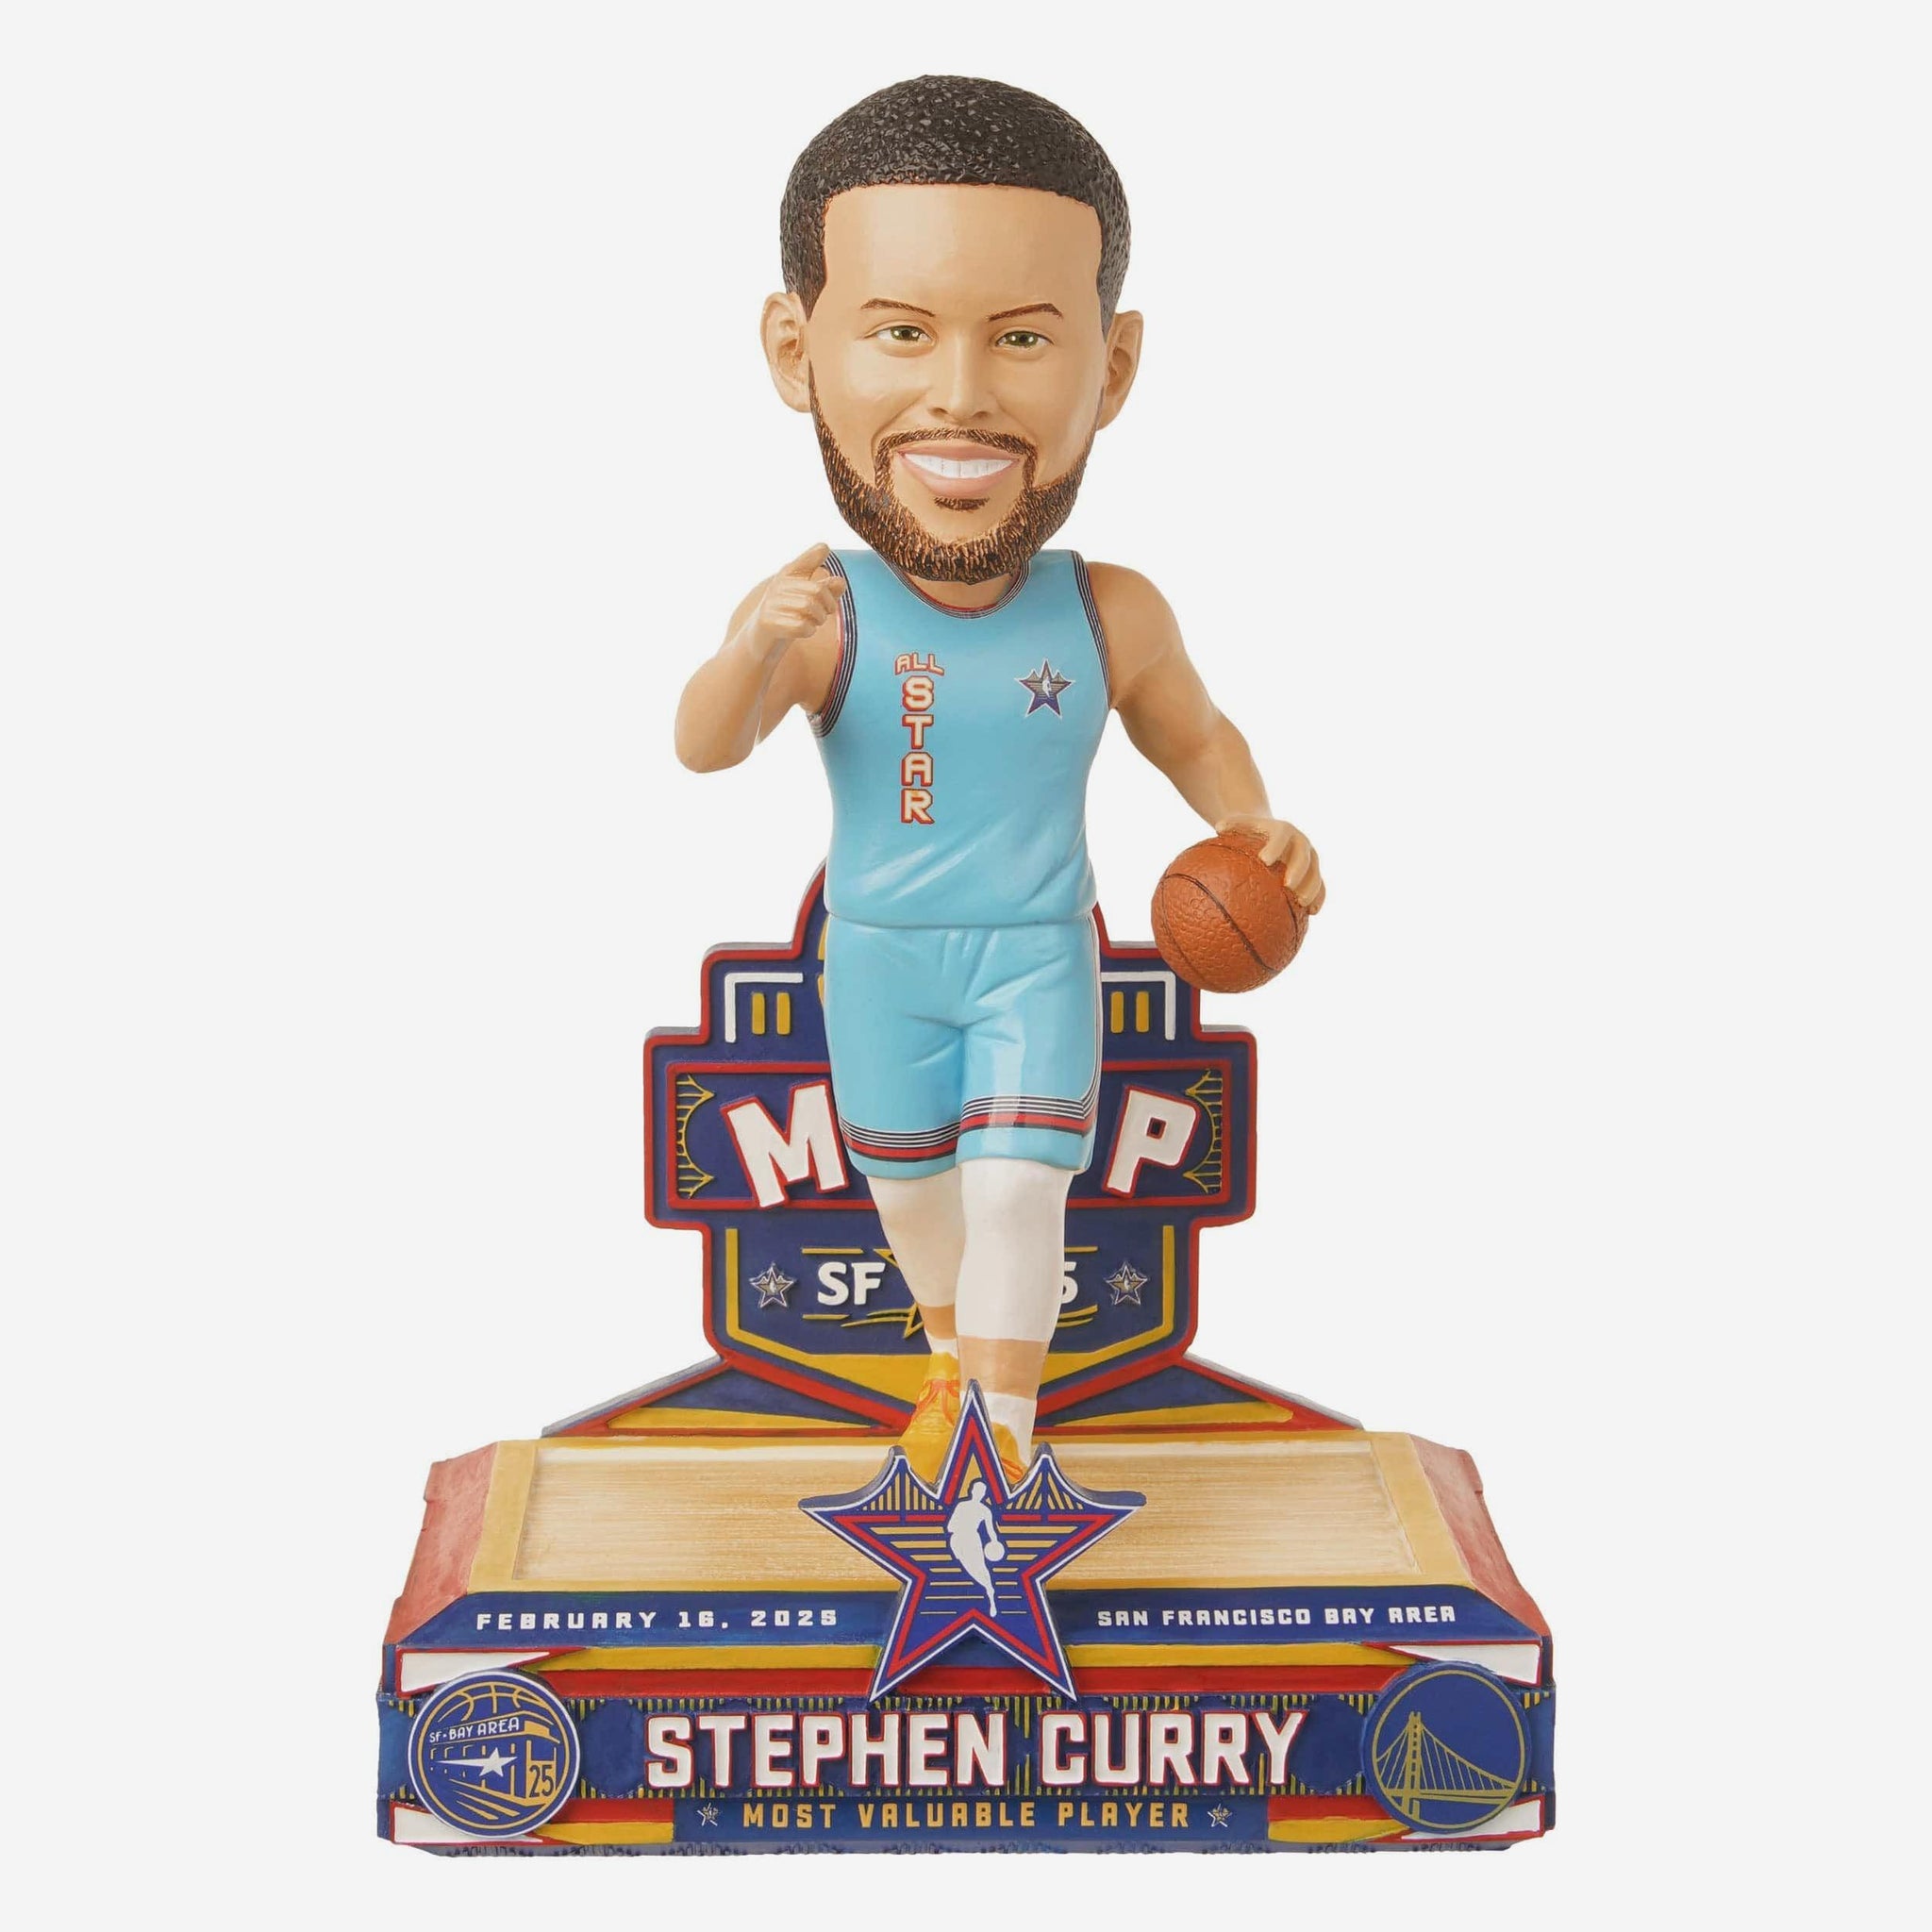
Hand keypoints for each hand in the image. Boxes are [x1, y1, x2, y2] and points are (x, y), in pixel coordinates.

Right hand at [738, 543, 845, 665]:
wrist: (759, 641)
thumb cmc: (788, 617)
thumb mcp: (808, 600)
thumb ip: (826, 590)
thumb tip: (840, 581)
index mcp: (787, 576)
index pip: (805, 560)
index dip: (815, 554)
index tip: (824, 548)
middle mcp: (778, 585)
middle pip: (818, 590)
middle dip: (829, 605)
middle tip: (825, 614)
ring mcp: (771, 603)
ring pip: (810, 607)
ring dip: (819, 619)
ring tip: (813, 622)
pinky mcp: (768, 621)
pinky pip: (802, 625)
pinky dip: (809, 630)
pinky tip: (804, 630)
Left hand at [1215, 814, 1324, 912]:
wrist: (1274, 832)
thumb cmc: (1251, 831)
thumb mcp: (1240, 824)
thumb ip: (1230, 824)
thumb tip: (1218, 827)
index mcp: (1283, 829)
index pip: (1281, 835)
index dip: (1275, 847)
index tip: (1264, 860)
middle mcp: (1300, 842)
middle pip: (1304, 855)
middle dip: (1298, 870)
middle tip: (1287, 885)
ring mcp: (1310, 857)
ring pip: (1315, 872)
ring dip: (1312, 887)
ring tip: (1301, 903)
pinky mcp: (1314, 872)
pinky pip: (1320, 885)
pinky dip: (1319, 897)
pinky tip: (1312, 913)